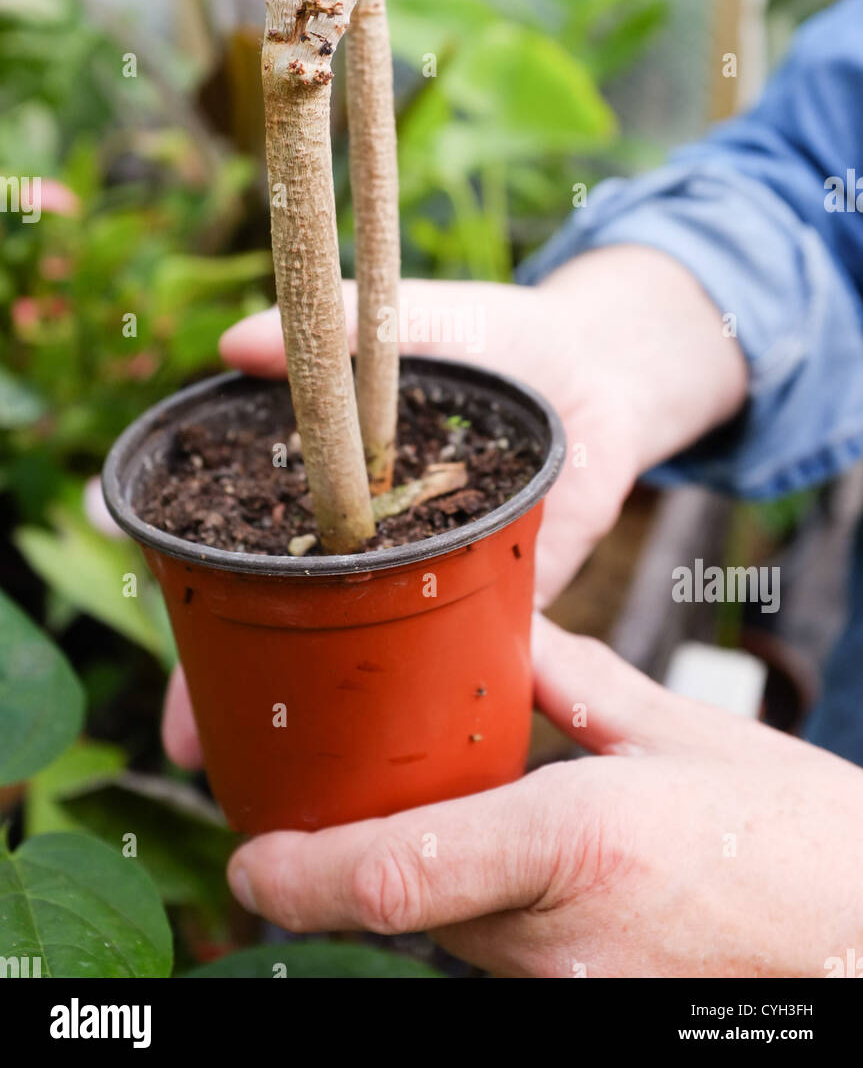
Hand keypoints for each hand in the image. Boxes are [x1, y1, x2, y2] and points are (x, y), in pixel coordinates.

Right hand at [163, 248, 746, 764]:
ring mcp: (425, 571)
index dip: (195, 570)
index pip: (244, 527)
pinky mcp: (492, 595)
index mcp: (333, 470)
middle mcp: (366, 531)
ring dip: (306, 708)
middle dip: (233, 672)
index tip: (154, 604)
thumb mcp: (424, 318)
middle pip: (282, 607)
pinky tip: (381, 761)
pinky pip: (445, 654)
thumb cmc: (500, 337)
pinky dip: (412, 701)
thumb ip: (346, 324)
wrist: (604, 375)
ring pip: (352, 647)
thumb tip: (235, 343)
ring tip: (259, 770)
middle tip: (191, 739)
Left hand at [225, 615, 862, 977]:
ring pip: (455, 937)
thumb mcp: (679, 735)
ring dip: (424, 885)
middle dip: (354, 865)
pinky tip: (513, 863)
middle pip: (410, 905)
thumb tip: (514, 642)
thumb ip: (579, 685)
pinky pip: (507, 960)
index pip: (397, 877)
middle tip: (329, 799)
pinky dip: (484, 913)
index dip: (303, 876)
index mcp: (576, 841)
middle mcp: (561, 935)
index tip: (252, 862)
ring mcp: (577, 992)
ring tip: (426, 813)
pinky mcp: (593, 1014)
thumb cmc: (800, 835)